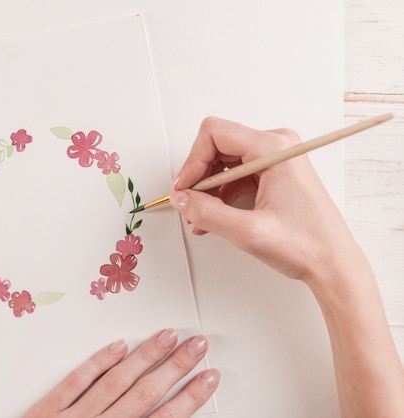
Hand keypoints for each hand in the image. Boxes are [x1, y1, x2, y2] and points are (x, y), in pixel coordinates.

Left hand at [24, 329, 218, 417]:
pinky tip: (116, 346)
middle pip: (145, 394)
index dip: (189, 398)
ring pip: (115, 382)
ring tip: (166, 337)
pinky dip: (97, 363)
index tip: (208, 378)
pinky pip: (74, 383)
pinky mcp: (46, 412)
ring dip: (145, 358)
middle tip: (197, 346)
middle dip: (176, 368)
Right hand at [170, 117, 359, 284]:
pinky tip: (214, 217)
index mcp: (273, 150)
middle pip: (217, 146)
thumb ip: (207, 213)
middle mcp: (276, 147)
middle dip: (198, 176)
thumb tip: (181, 200)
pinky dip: (220, 194)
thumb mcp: (248, 232)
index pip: (215, 134)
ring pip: (224, 162)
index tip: (185, 188)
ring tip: (201, 217)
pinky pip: (235, 174)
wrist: (333, 264)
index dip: (193, 160)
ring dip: (207, 189)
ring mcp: (275, 160)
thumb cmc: (307, 245)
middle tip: (189, 204)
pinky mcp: (273, 174)